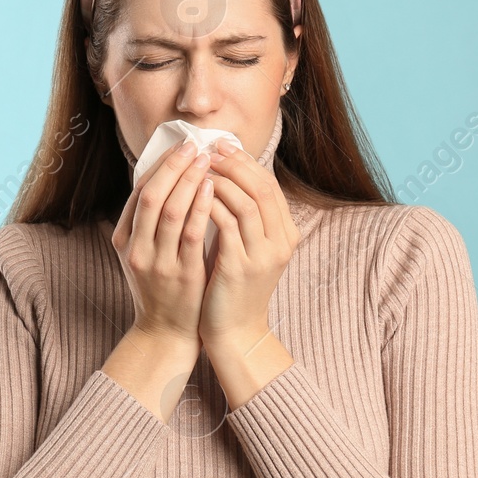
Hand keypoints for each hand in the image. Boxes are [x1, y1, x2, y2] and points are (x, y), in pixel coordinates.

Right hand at [110, 138, 215, 348]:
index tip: (180, 147)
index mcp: (124, 240)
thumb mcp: (146, 252)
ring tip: (207, 160)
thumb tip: (169, 176)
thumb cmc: (162, 286)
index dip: (160, 165)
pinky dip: (201, 207)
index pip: (139, 192)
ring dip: (190, 181)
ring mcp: (158, 264)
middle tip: (193, 146)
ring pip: (171, 211)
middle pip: (152, 196)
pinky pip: (192, 234)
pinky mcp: (182, 276)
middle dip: (173, 166)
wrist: (165, 333)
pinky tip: (213, 189)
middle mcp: (136, 250)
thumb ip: (151, 221)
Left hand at [198, 139, 299, 359]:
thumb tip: (225, 176)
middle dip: (233, 164)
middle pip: (261, 187)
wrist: (235, 332)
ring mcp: (263, 255)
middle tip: (208, 149)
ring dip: (219, 180)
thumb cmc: (233, 287)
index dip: (245, 161)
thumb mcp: (248, 248)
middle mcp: (281, 242)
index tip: (221, 145)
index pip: (269, 184)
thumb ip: (244, 217)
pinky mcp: (240, 267)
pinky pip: (225, 225)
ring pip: (244, 202)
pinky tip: (191, 196)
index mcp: (286, 234)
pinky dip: (209, 205)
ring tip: (197, 168)